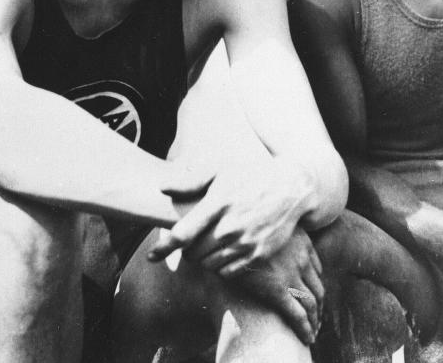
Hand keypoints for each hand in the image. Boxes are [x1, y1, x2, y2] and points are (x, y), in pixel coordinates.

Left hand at [148, 157, 310, 276]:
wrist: (291, 189)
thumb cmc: (251, 176)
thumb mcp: (222, 170)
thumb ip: (191, 180)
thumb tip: (162, 187)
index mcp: (218, 203)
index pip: (183, 233)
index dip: (164, 247)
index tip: (151, 256)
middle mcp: (230, 226)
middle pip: (193, 253)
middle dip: (186, 251)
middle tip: (190, 243)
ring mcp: (245, 242)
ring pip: (209, 264)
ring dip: (202, 259)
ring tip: (206, 246)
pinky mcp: (258, 254)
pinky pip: (228, 272)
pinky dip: (219, 267)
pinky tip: (222, 253)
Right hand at [229, 228, 324, 345]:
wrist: (227, 234)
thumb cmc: (242, 231)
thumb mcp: (266, 229)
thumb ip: (277, 238)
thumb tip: (275, 251)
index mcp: (301, 242)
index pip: (317, 269)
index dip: (315, 286)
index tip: (313, 296)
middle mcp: (301, 258)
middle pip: (318, 288)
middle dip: (319, 306)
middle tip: (317, 319)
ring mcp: (291, 274)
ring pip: (312, 303)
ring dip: (315, 320)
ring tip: (313, 332)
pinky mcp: (277, 290)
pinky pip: (299, 314)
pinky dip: (306, 328)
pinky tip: (307, 338)